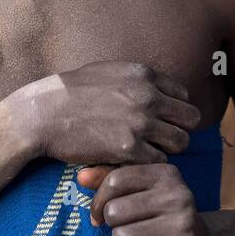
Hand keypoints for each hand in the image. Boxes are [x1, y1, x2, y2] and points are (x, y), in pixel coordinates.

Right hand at [4, 60, 200, 166]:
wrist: (42, 113)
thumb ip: (136, 79)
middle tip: (160, 139)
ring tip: (147, 151)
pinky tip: (132, 161)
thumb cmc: (70, 92)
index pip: (184, 95)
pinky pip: (159, 161)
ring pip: (181, 143)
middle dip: (179, 130)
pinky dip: (149, 164)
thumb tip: (156, 87)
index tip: (161, 120)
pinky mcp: (128, 149)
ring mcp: (140, 123)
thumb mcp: (107, 71)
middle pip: (191, 119)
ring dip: (167, 149)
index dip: (174, 110)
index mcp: (144, 75)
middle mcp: (148, 96)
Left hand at [77, 163, 209, 235]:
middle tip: (127, 229)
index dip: (98, 201)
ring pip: (122, 235)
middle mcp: (177, 194)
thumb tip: (80, 177)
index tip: (99, 214)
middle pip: (115, 210)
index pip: (115, 180)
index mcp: (165, 172)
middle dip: (113, 225)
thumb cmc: (161, 215)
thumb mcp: (140, 192)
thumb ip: (110, 181)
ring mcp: (183, 222)